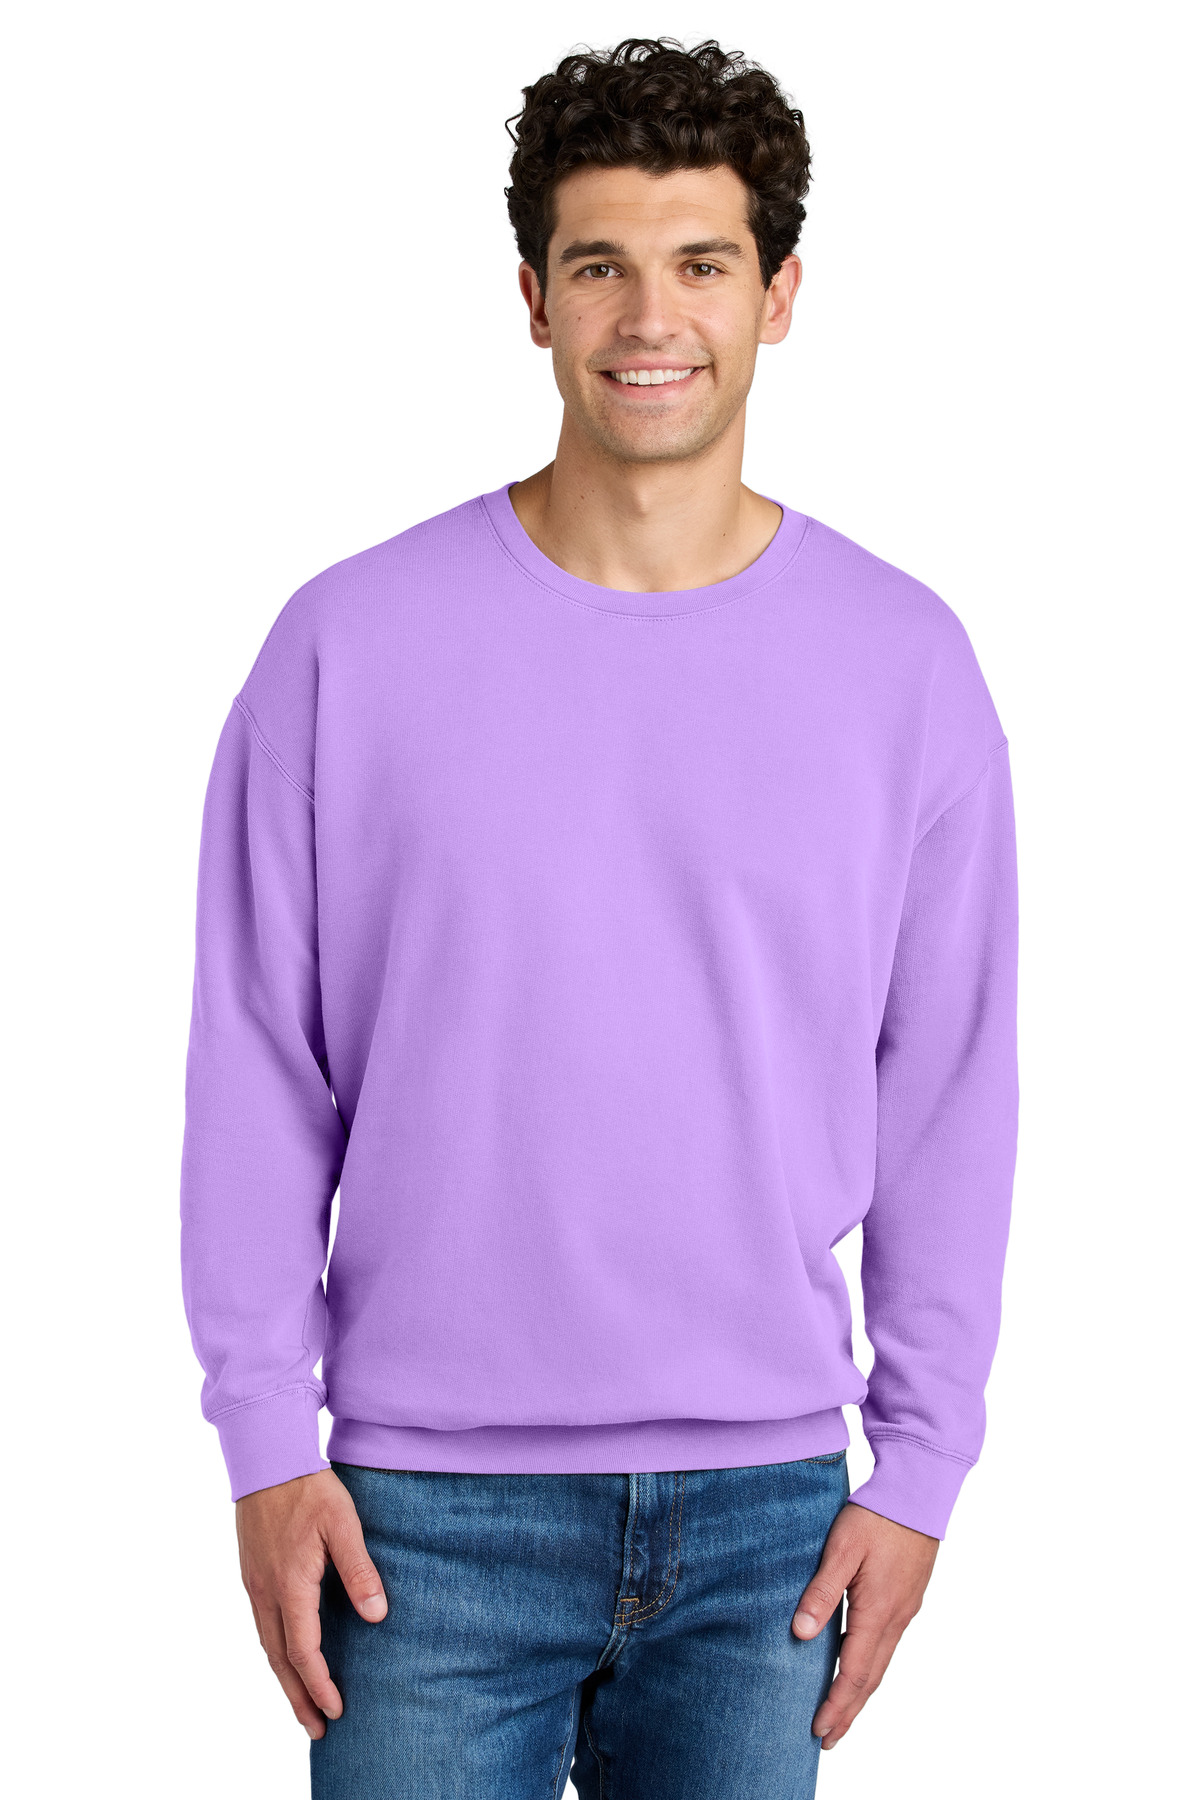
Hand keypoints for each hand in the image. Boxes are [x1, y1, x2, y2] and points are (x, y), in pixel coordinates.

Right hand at [235, 1467, 387, 1739]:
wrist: (268, 1458)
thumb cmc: (309, 1488)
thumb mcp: (344, 1524)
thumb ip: (359, 1570)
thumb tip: (377, 1616)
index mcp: (290, 1584)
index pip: (304, 1650)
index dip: (320, 1684)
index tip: (336, 1709)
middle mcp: (266, 1592)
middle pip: (280, 1660)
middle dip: (298, 1698)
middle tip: (316, 1731)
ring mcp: (255, 1584)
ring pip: (268, 1645)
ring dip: (285, 1679)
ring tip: (302, 1705)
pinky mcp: (253, 1574)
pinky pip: (263, 1626)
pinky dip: (276, 1652)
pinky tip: (288, 1656)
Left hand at [792, 1500, 937, 1748]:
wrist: (919, 1492)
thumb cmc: (877, 1515)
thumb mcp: (842, 1549)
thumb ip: (821, 1591)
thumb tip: (801, 1635)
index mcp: (877, 1611)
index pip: (854, 1672)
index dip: (835, 1704)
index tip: (818, 1730)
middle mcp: (895, 1618)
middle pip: (870, 1678)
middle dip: (848, 1711)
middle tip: (827, 1739)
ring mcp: (904, 1609)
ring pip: (881, 1664)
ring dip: (860, 1693)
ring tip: (842, 1714)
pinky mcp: (907, 1598)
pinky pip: (887, 1645)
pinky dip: (871, 1668)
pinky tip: (860, 1667)